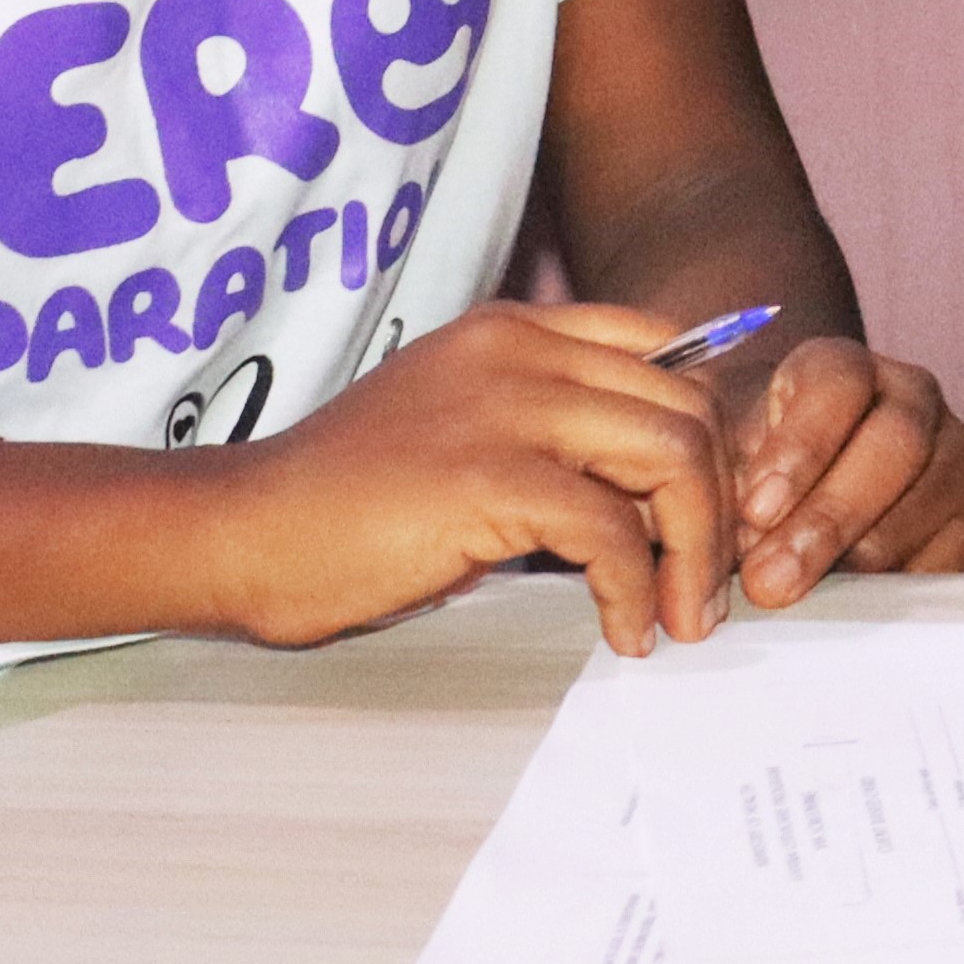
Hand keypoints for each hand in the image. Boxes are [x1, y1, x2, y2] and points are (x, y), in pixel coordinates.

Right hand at [182, 300, 728, 655]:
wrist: (242, 531)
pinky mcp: (490, 478)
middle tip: (706, 584)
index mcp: (516, 331)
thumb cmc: (344, 503)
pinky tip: (624, 632)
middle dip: (720, 501)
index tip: (707, 515)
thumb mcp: (460, 431)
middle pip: (691, 404)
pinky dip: (637, 590)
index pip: (670, 350)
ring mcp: (508, 407)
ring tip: (681, 616)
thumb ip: (548, 437)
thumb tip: (652, 502)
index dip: (710, 433)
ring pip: (674, 455)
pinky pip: (613, 530)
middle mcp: (523, 350)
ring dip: (698, 548)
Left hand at [707, 333, 963, 605]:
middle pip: (893, 444)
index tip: (755, 508)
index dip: (801, 444)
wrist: (808, 504)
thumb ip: (703, 473)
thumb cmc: (753, 475)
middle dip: (827, 518)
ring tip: (800, 606)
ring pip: (924, 508)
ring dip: (857, 564)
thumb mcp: (718, 455)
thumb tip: (681, 524)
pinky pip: (954, 558)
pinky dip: (901, 595)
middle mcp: (913, 397)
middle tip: (768, 580)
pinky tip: (852, 617)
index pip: (837, 382)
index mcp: (845, 368)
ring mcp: (957, 455)